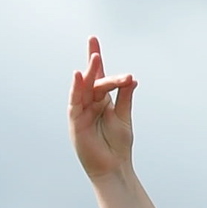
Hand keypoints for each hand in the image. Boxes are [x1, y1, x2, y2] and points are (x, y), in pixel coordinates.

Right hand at [68, 38, 137, 180]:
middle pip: (91, 79)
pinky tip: (79, 76)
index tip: (93, 40)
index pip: (99, 76)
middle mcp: (89, 103)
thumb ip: (125, 98)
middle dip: (93, 64)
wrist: (114, 167)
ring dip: (88, 74)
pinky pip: (75, 102)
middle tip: (96, 51)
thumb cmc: (118, 144)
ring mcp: (81, 111)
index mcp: (102, 101)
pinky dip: (76, 89)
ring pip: (84, 88)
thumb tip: (131, 80)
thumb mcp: (123, 117)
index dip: (96, 59)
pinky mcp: (75, 121)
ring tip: (94, 58)